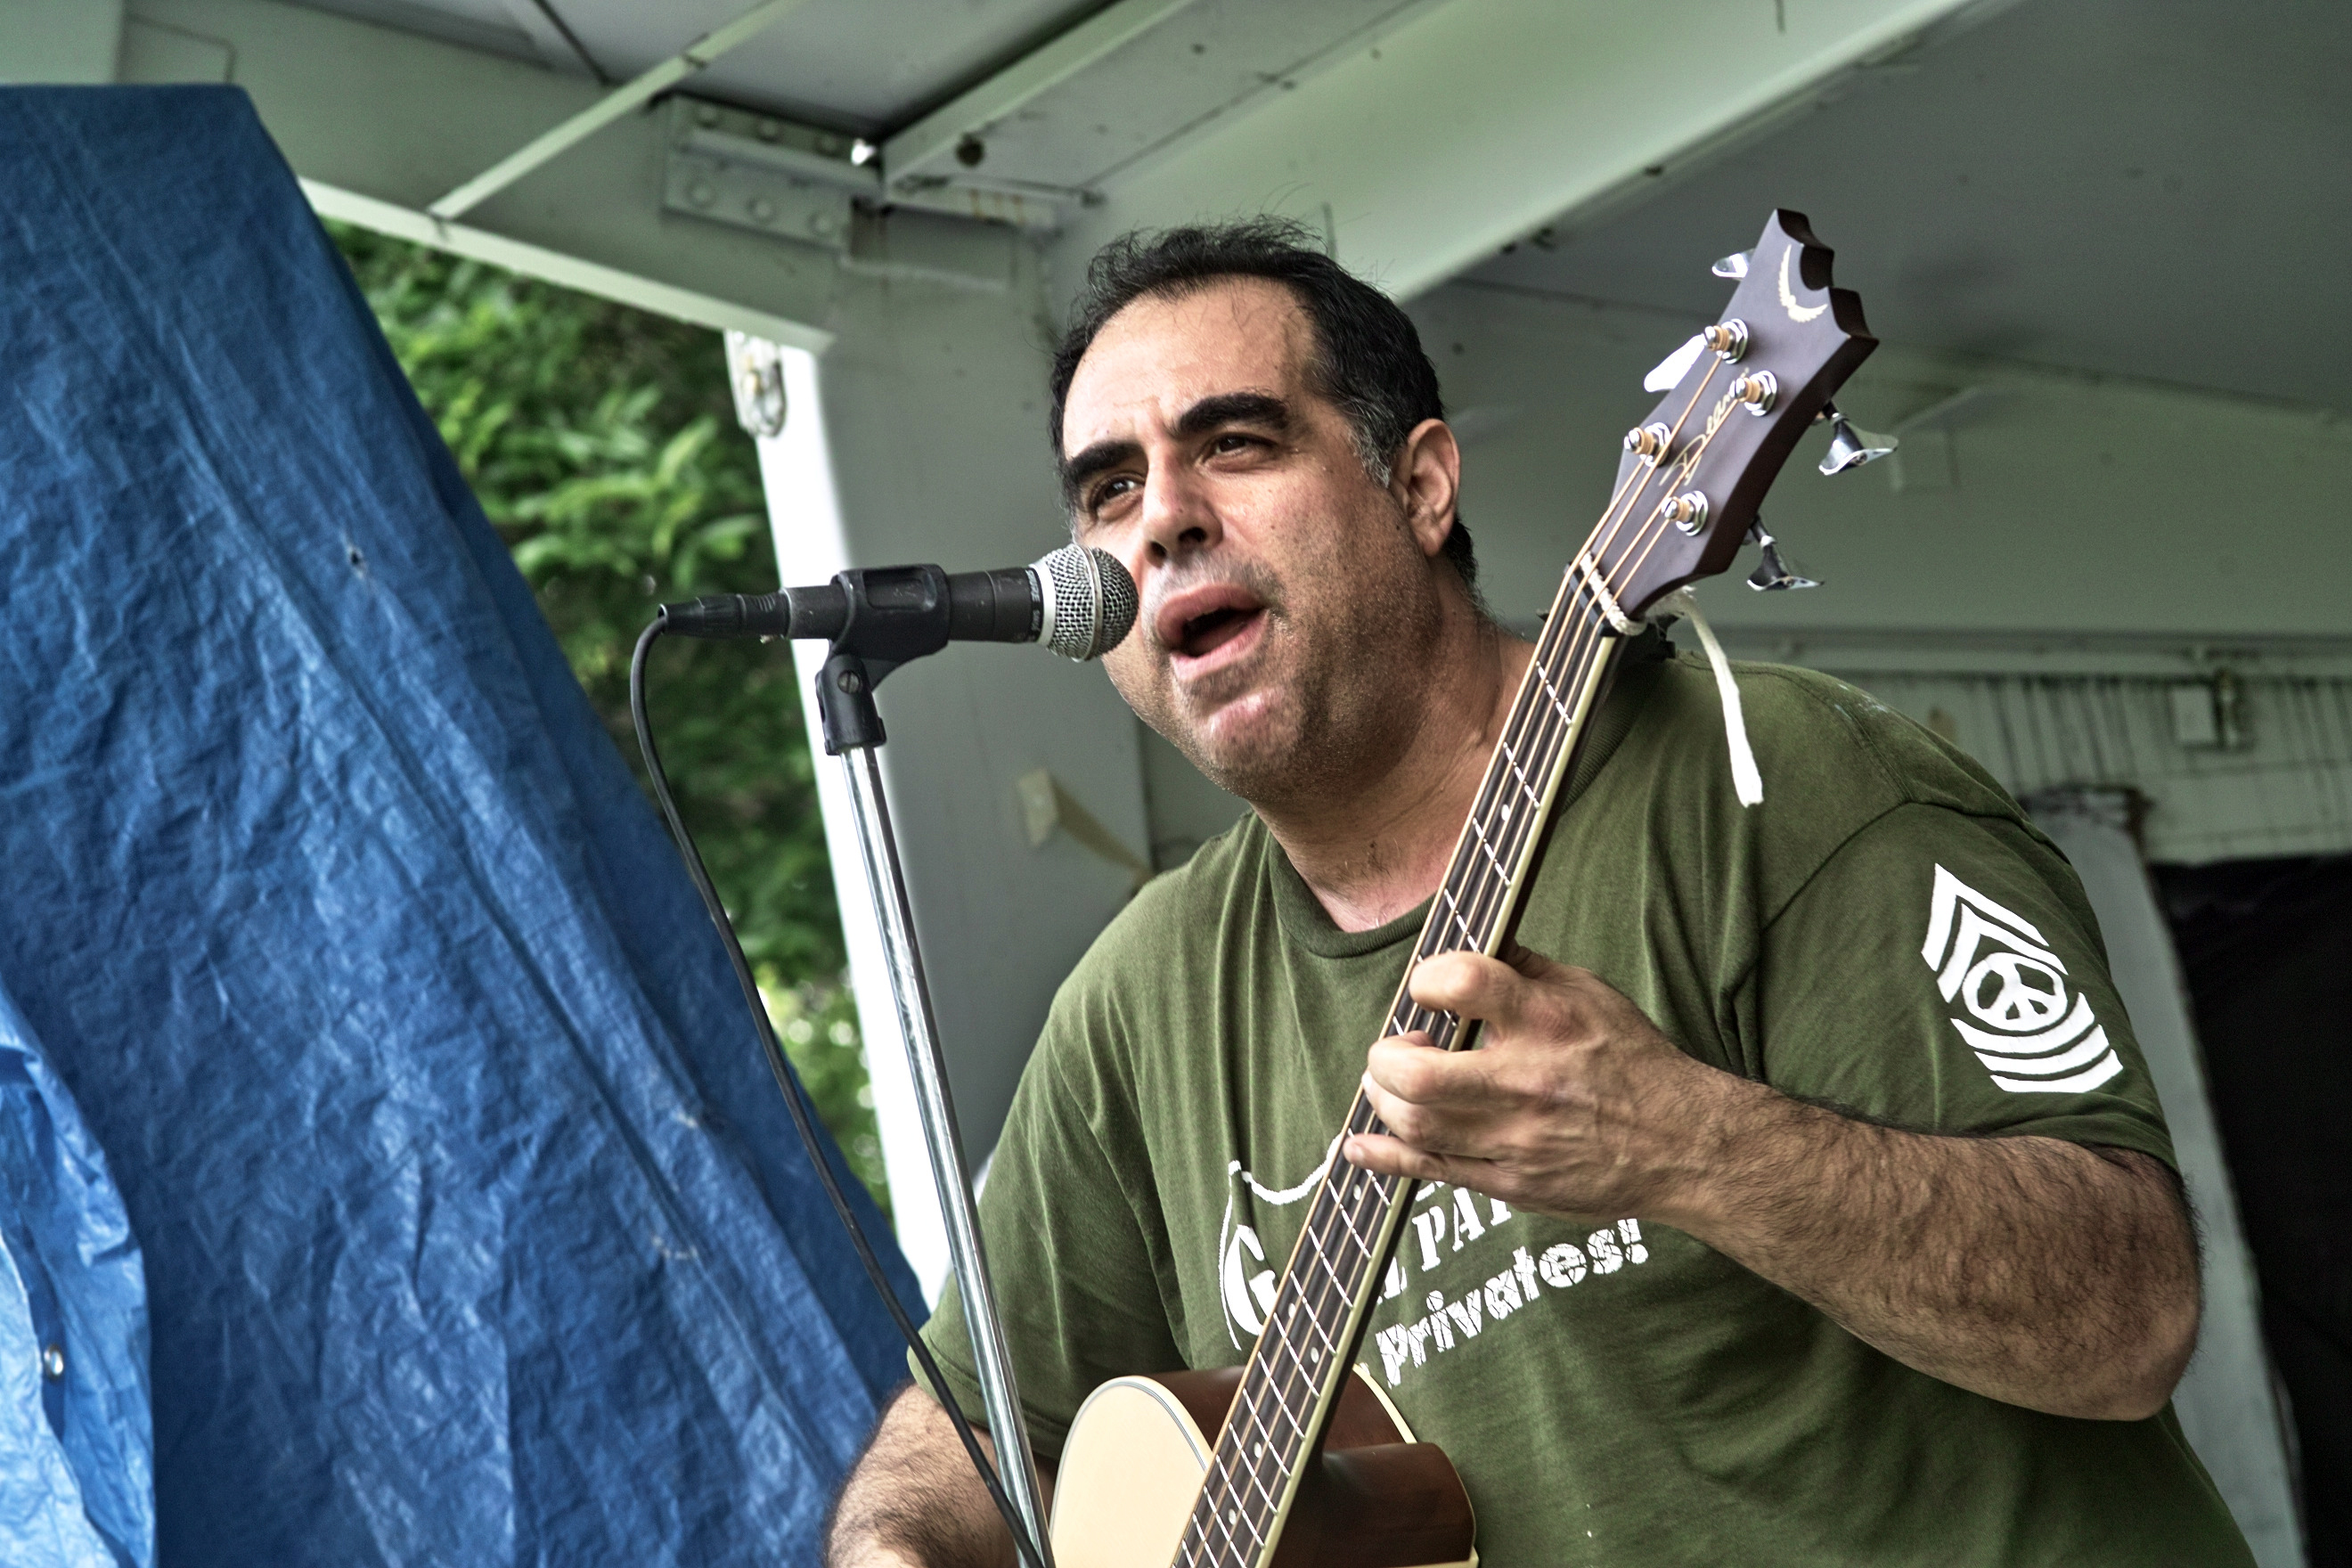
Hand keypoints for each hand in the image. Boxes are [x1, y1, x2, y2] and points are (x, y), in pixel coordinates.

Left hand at [1344, 943, 1740, 1221]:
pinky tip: (1360, 1145)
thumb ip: (1522, 967)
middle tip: (1396, 1048)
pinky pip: (1433, 1172)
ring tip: (1391, 1085)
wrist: (1683, 1144)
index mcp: (1549, 1021)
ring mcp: (1518, 1139)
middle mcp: (1528, 1081)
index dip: (1427, 980)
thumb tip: (1464, 939)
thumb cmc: (1631, 1060)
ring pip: (1415, 1125)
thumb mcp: (1589, 992)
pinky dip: (1384, 1158)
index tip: (1427, 988)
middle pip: (1417, 1072)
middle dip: (1385, 1056)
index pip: (1464, 984)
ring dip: (1383, 1100)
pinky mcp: (1513, 1184)